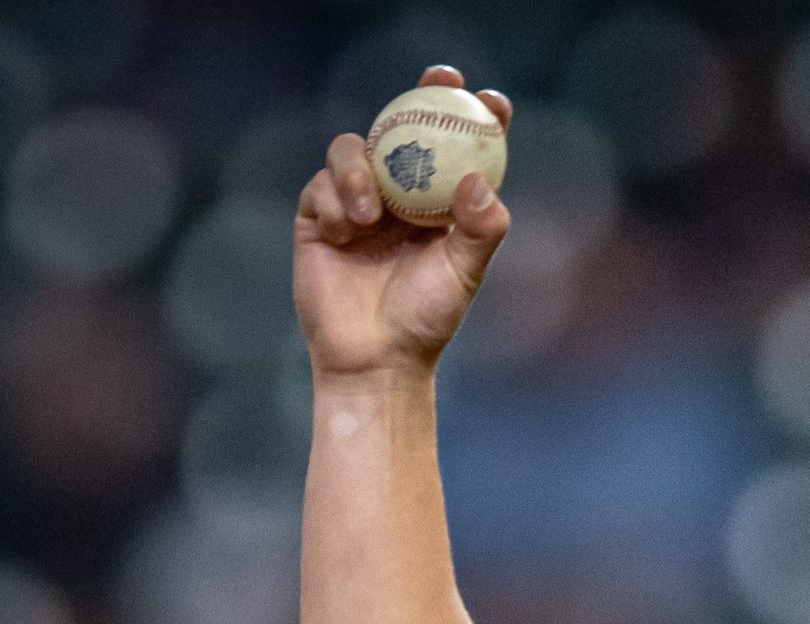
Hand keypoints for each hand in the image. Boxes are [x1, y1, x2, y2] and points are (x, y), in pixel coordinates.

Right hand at [294, 66, 511, 379]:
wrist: (375, 357)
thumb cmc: (426, 318)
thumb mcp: (465, 273)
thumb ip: (481, 228)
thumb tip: (479, 180)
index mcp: (439, 205)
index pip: (456, 151)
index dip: (472, 118)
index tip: (491, 101)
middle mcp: (398, 195)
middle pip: (403, 129)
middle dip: (419, 99)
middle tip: (438, 81)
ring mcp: (356, 202)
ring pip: (353, 150)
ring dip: (360, 171)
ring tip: (371, 214)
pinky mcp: (318, 216)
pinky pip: (320, 185)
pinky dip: (335, 201)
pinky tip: (347, 233)